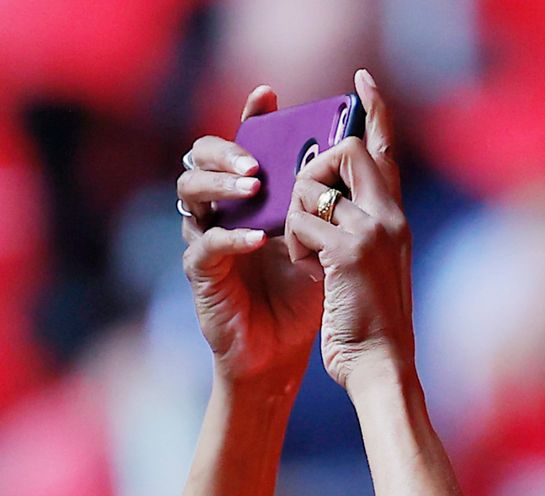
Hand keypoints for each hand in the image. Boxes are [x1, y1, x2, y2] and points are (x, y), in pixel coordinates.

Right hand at [179, 86, 325, 390]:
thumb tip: (354, 149)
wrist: (284, 351)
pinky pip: (205, 243)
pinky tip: (258, 238)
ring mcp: (205, 235)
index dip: (251, 116)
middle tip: (256, 161)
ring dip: (221, 185)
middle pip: (201, 155)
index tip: (269, 95)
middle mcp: (221, 207)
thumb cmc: (304, 293)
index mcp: (251, 194)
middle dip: (225, 150)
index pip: (243, 141)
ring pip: (190, 191)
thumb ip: (330, 198)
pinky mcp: (201, 271)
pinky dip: (231, 236)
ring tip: (254, 188)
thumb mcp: (324, 237)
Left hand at [285, 69, 414, 389]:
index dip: (374, 111)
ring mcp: (373, 231)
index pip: (386, 150)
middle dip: (315, 168)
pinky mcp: (349, 251)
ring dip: (298, 217)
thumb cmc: (373, 326)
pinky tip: (314, 272)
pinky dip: (297, 244)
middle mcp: (391, 216)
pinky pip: (302, 222)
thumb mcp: (373, 266)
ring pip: (313, 187)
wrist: (383, 366)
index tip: (361, 81)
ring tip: (312, 256)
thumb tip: (328, 201)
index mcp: (397, 218)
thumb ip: (359, 228)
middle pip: (348, 151)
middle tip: (307, 205)